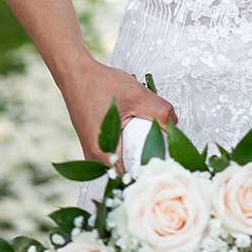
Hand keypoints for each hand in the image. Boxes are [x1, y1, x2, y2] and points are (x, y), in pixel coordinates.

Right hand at [60, 58, 178, 163]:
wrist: (76, 73)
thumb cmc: (98, 85)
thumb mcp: (137, 97)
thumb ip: (160, 112)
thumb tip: (175, 125)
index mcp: (103, 154)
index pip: (133, 177)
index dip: (151, 171)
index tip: (167, 162)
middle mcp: (95, 158)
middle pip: (129, 169)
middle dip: (147, 157)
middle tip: (163, 146)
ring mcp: (94, 151)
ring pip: (124, 158)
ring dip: (137, 147)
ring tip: (146, 131)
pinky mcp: (96, 143)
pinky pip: (117, 148)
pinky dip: (129, 140)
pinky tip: (135, 125)